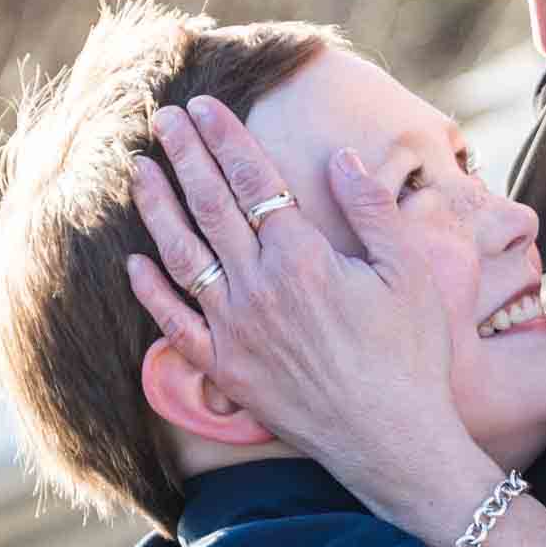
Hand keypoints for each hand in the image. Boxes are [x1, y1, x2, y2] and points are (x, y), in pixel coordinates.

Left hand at [128, 97, 482, 518]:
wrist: (393, 441)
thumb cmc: (412, 353)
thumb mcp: (410, 270)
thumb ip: (371, 208)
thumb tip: (338, 157)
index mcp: (303, 256)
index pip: (253, 179)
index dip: (225, 138)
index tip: (203, 105)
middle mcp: (258, 287)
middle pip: (209, 206)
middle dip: (184, 155)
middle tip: (160, 118)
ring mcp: (235, 330)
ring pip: (182, 255)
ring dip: (157, 208)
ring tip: (139, 170)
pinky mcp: (226, 369)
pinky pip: (175, 323)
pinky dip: (151, 290)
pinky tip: (133, 262)